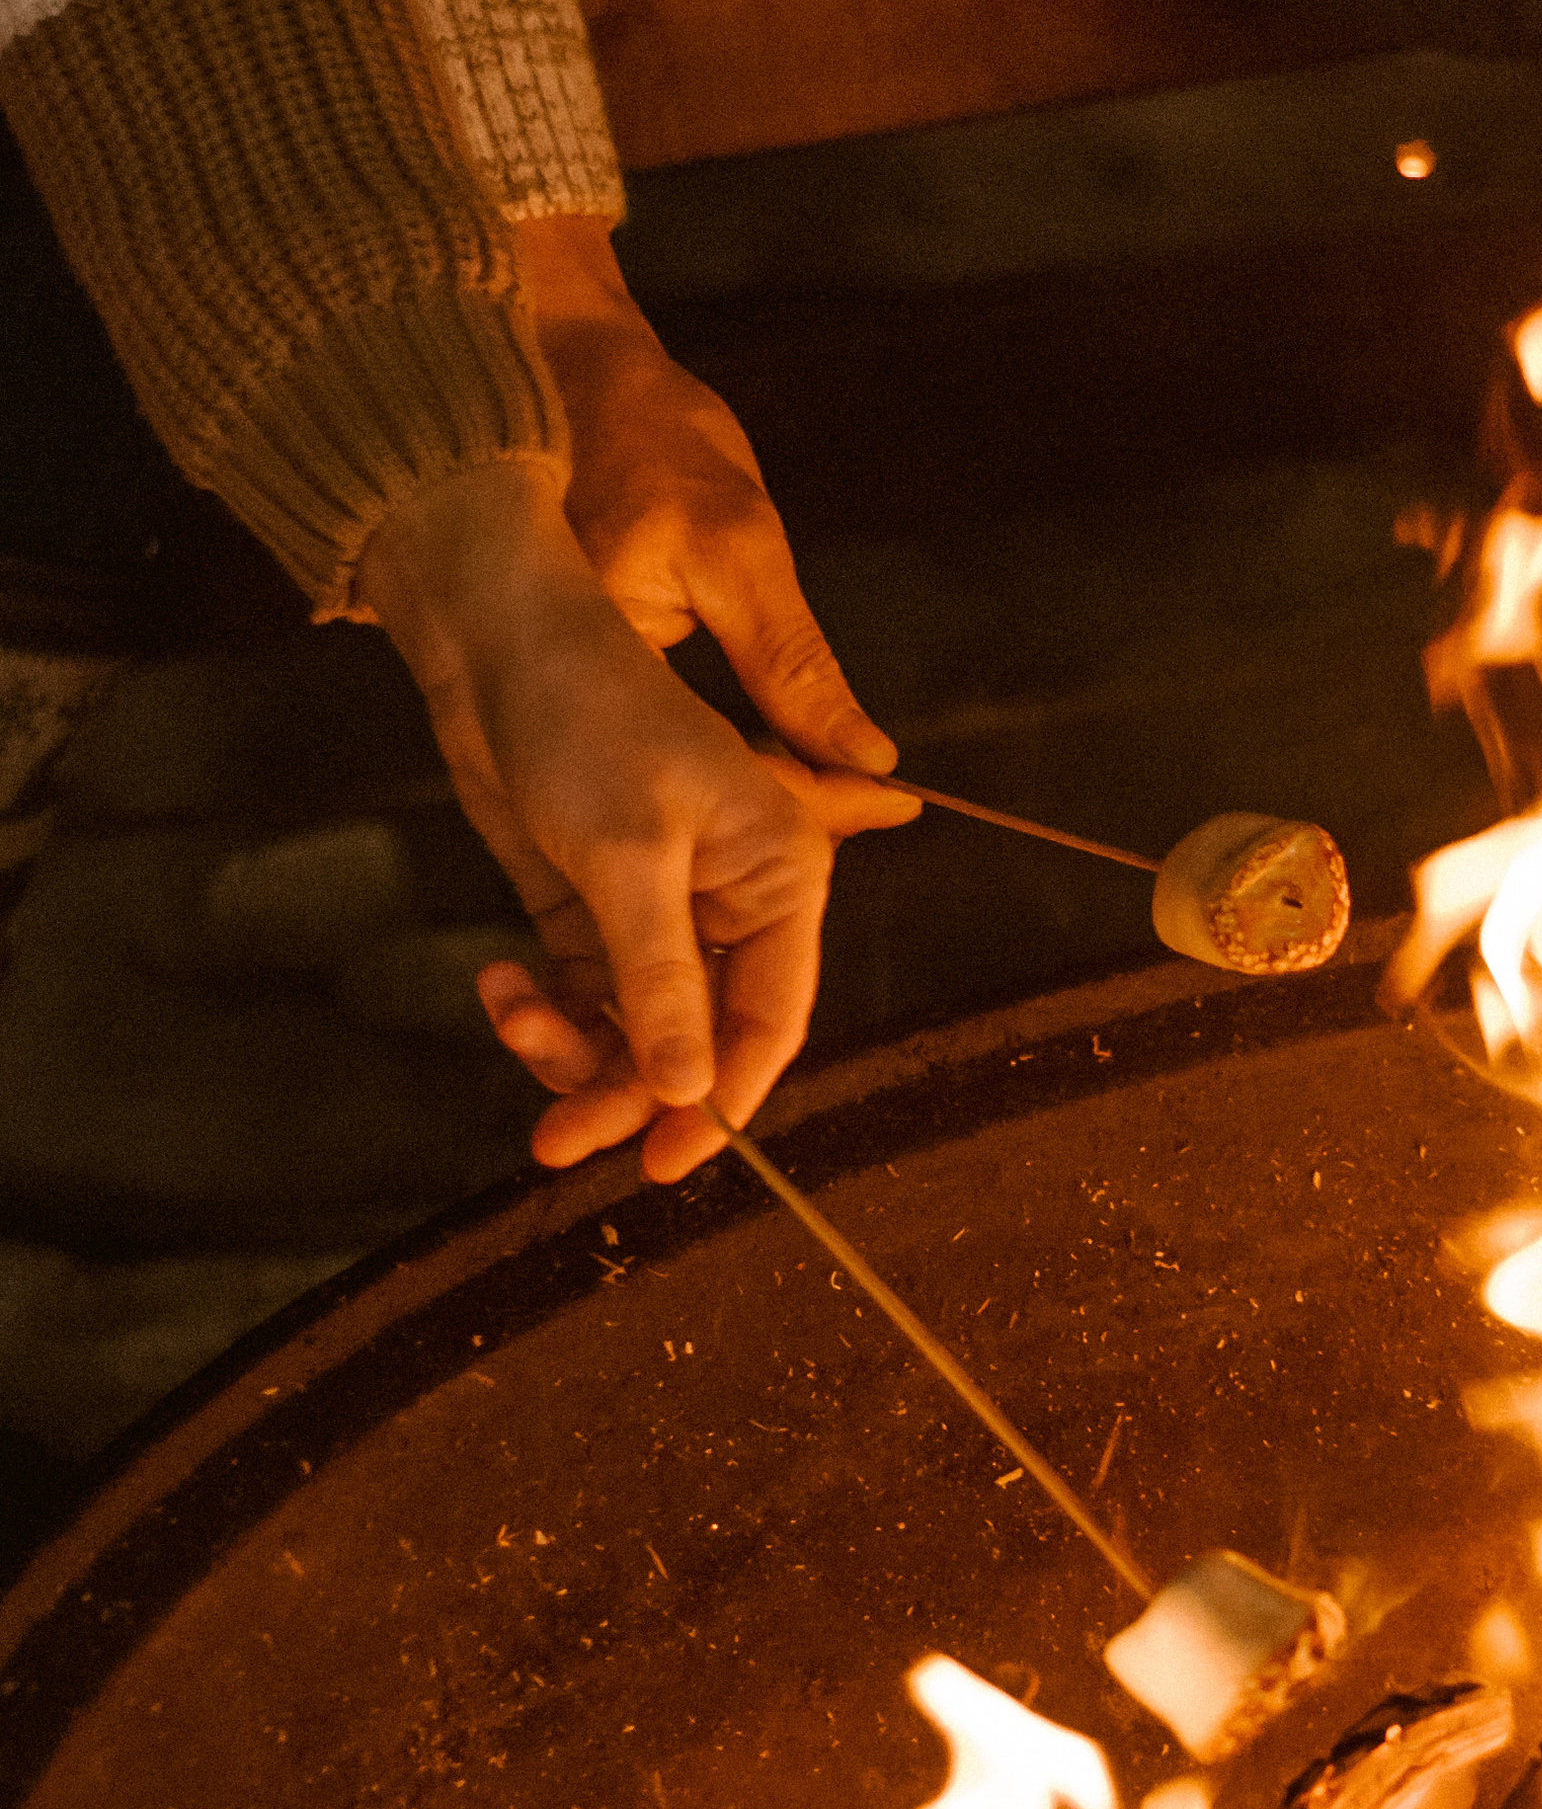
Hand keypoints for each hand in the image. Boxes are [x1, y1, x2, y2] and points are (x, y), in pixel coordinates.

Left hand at [359, 466, 913, 1184]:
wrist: (495, 646)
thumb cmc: (584, 719)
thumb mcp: (626, 856)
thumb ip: (661, 981)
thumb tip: (687, 1093)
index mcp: (780, 875)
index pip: (771, 1019)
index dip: (721, 1100)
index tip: (661, 1162)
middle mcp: (733, 901)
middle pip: (698, 1040)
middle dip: (628, 1089)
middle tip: (557, 1139)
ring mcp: (661, 909)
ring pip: (637, 1030)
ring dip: (575, 1051)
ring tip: (514, 1022)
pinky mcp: (594, 908)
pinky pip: (585, 996)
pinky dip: (542, 1009)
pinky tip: (500, 984)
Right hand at [518, 213, 892, 788]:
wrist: (561, 368)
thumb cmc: (645, 431)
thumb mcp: (737, 542)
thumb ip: (793, 665)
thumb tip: (867, 759)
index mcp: (583, 671)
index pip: (708, 779)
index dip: (806, 802)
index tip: (887, 803)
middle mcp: (547, 706)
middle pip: (685, 800)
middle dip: (783, 807)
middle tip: (877, 801)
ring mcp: (546, 702)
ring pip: (671, 780)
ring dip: (751, 786)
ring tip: (839, 787)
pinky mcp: (560, 689)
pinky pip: (647, 748)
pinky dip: (709, 755)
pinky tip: (768, 752)